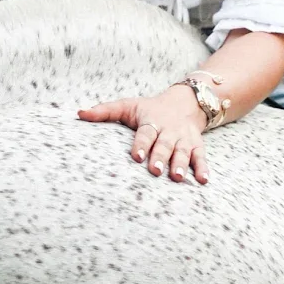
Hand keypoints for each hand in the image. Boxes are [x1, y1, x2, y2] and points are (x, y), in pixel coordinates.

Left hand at [78, 84, 210, 183]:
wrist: (185, 102)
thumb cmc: (149, 109)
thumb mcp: (128, 106)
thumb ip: (104, 111)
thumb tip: (79, 114)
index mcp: (151, 120)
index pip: (146, 132)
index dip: (141, 144)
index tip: (136, 156)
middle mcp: (169, 130)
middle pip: (165, 144)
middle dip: (160, 156)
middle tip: (155, 170)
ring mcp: (184, 138)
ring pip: (183, 151)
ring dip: (181, 164)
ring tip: (177, 177)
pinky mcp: (196, 145)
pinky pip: (201, 157)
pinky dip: (203, 168)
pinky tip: (203, 181)